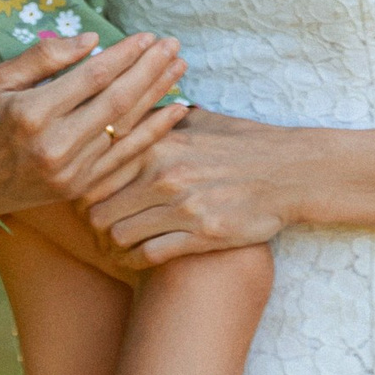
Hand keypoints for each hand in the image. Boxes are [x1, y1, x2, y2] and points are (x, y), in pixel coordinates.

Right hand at [0, 29, 189, 221]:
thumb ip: (43, 57)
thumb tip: (92, 39)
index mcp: (31, 113)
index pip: (93, 76)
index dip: (125, 54)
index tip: (147, 36)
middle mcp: (54, 144)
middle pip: (118, 99)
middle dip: (150, 69)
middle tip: (173, 44)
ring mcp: (70, 171)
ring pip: (126, 126)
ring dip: (158, 94)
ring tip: (179, 67)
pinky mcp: (80, 188)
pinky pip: (126, 156)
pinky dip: (154, 132)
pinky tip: (175, 111)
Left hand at [82, 109, 288, 263]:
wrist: (291, 172)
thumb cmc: (246, 144)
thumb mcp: (203, 120)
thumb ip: (162, 120)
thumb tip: (131, 113)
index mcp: (160, 145)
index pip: (95, 171)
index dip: (83, 190)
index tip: (87, 199)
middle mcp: (165, 175)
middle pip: (97, 209)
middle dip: (92, 224)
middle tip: (96, 231)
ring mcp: (183, 206)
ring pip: (118, 235)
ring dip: (111, 246)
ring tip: (114, 247)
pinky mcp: (201, 234)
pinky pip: (148, 255)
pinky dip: (134, 261)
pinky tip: (136, 259)